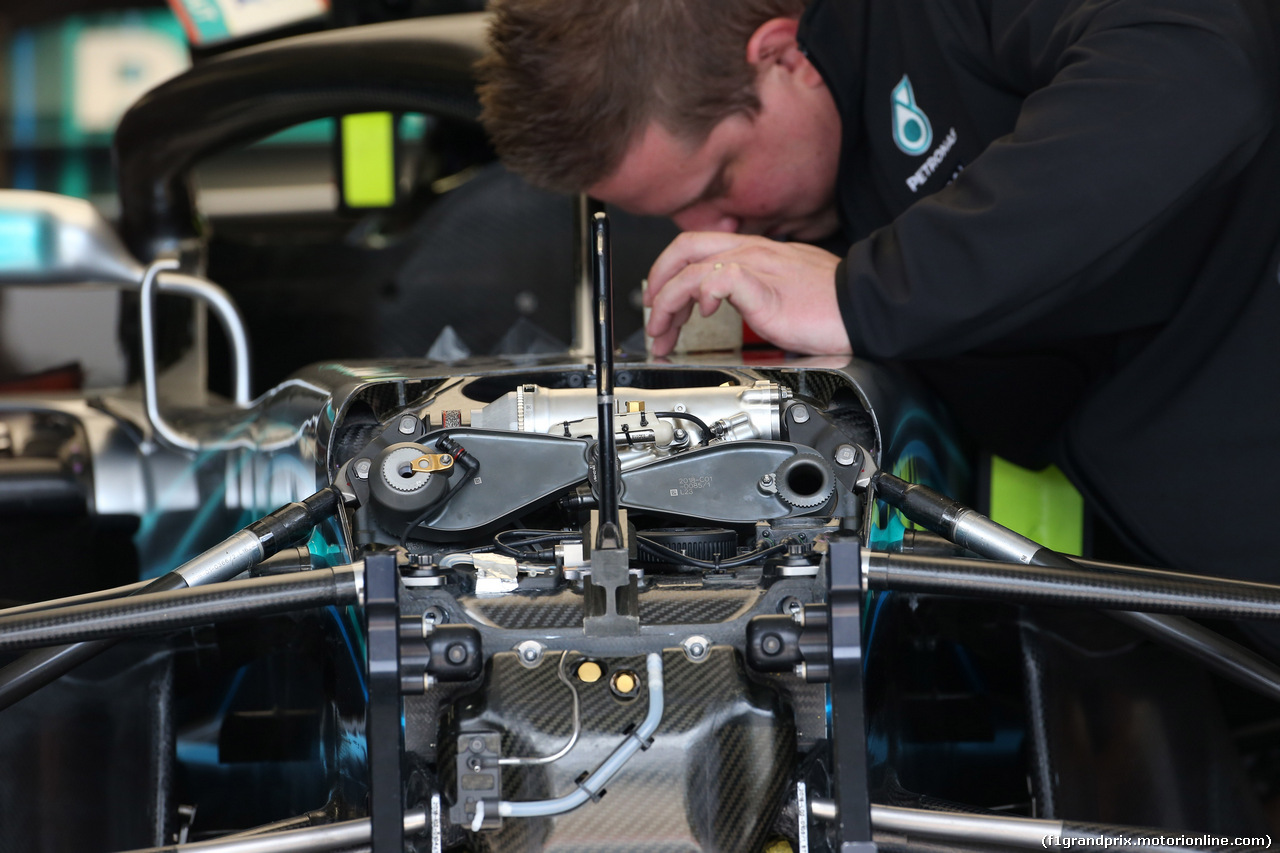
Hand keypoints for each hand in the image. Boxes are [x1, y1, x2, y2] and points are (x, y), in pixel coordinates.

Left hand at [644, 232, 851, 356]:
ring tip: (666, 331)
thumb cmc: (831, 303)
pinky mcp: (765, 287)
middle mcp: (752, 252)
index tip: (662, 304)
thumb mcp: (783, 289)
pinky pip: (720, 277)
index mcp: (755, 252)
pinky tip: (704, 313)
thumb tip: (729, 304)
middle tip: (653, 319)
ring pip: (691, 269)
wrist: (864, 307)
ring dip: (667, 303)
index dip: (670, 272)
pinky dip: (702, 293)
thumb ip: (754, 290)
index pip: (698, 247)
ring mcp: (757, 266)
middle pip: (683, 249)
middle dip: (657, 284)